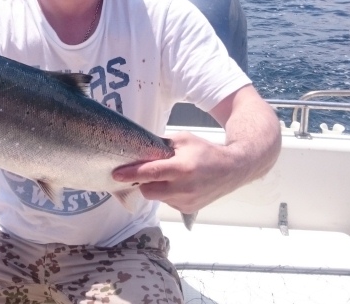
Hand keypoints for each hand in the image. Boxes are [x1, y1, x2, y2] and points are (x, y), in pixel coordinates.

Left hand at [112, 132, 243, 214]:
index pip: (150, 173)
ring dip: (157, 188)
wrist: (233, 169)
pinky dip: (167, 194)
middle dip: (143, 182)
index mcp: (182, 168)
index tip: (116, 174)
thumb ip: (161, 145)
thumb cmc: (206, 151)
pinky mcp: (189, 209)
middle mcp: (183, 188)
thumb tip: (139, 148)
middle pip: (148, 190)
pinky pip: (168, 203)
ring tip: (170, 176)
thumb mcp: (183, 140)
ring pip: (157, 197)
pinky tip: (179, 185)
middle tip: (147, 172)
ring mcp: (186, 201)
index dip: (131, 173)